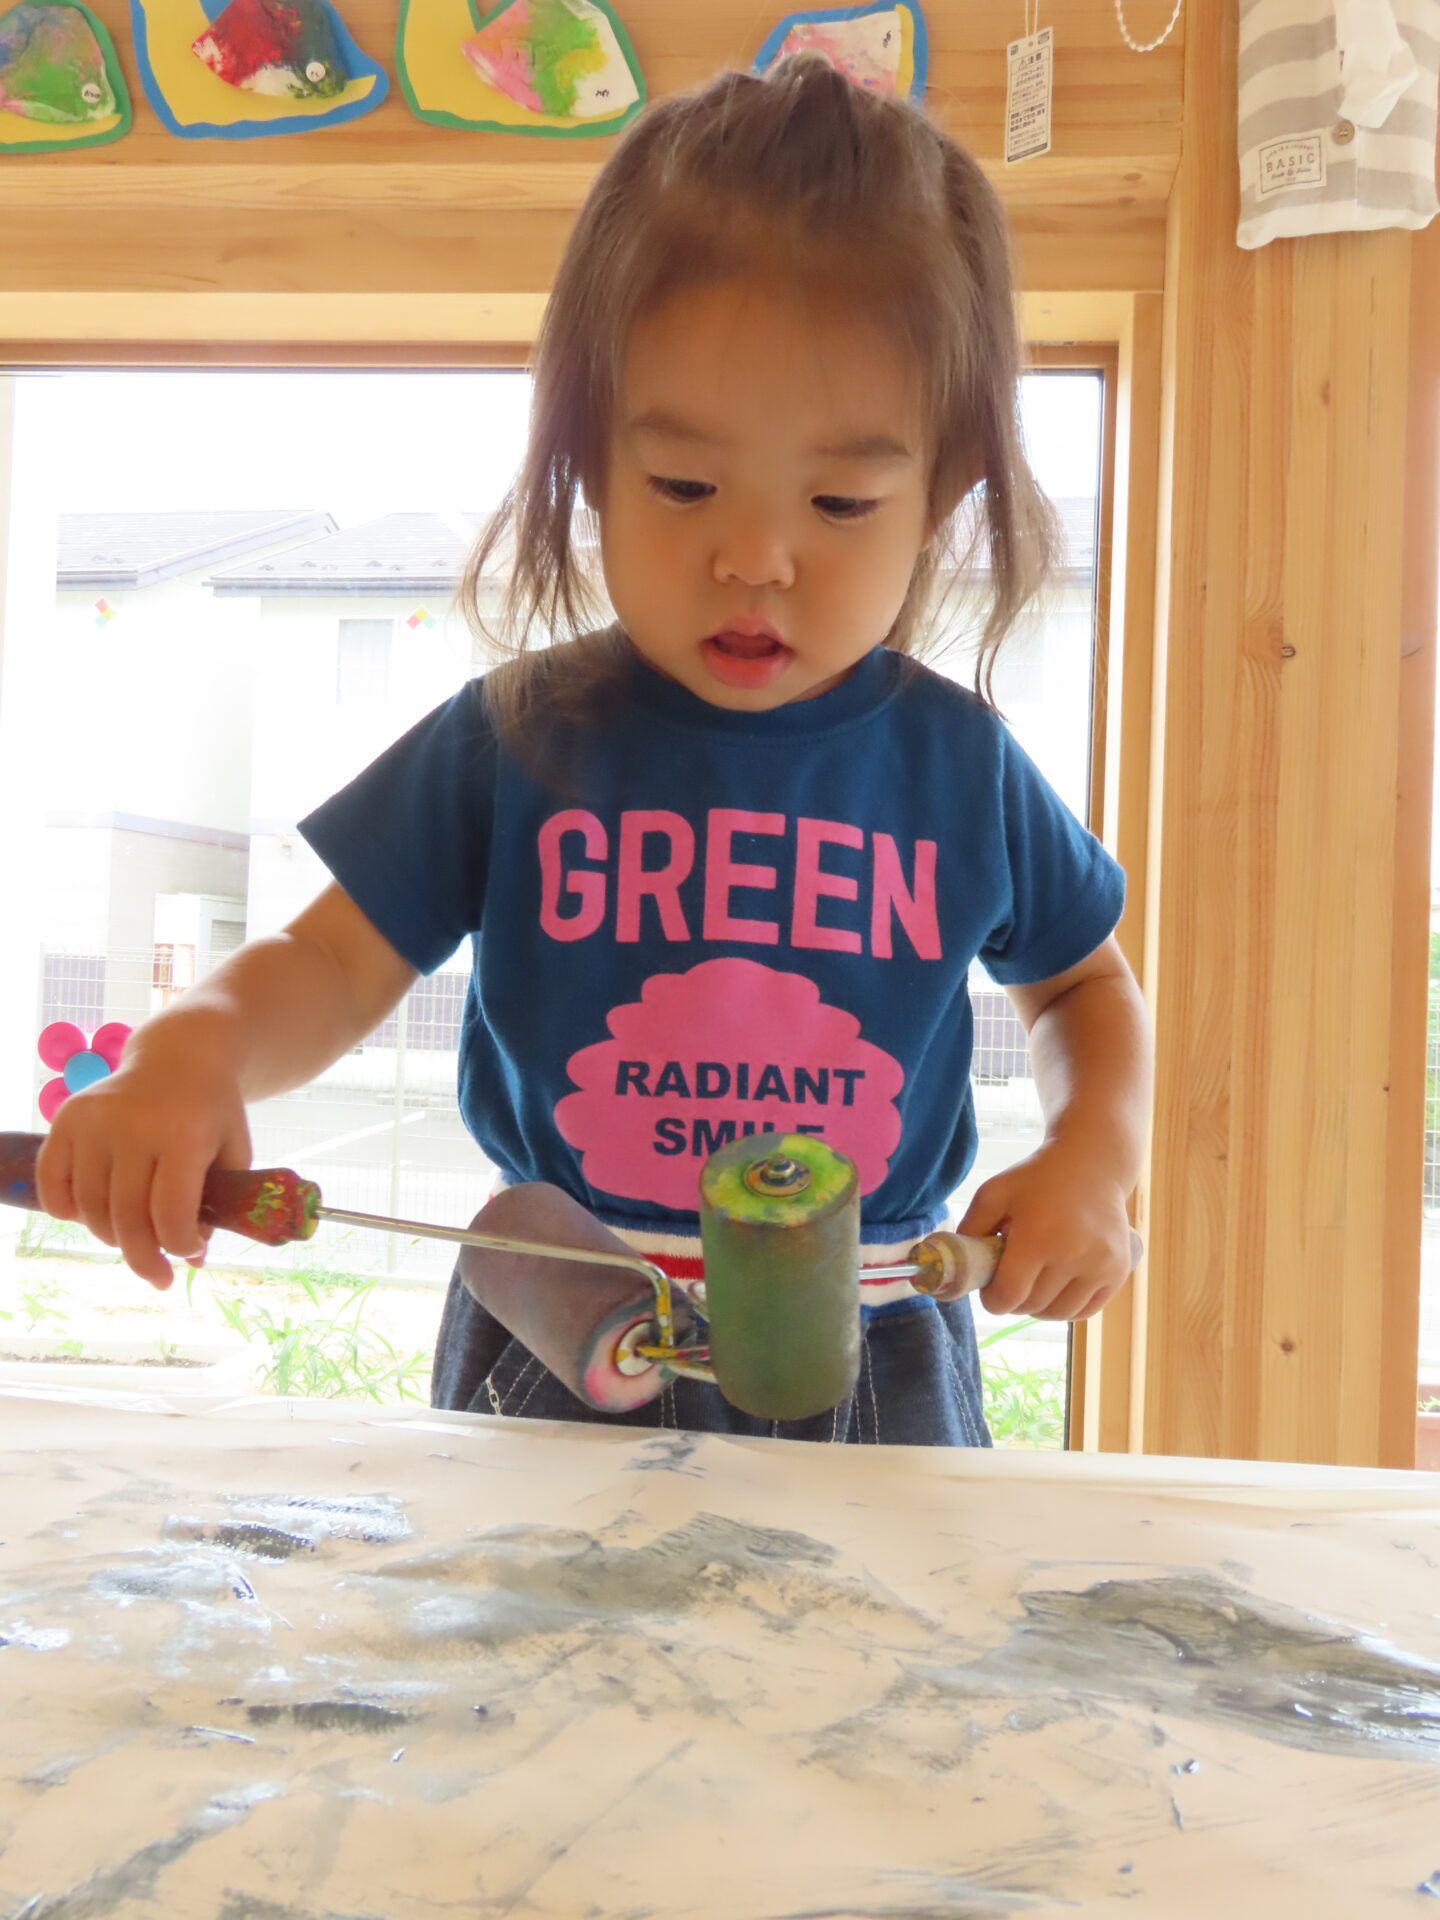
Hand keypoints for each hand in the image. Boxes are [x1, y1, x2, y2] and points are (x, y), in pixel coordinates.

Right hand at [35, 1046, 250, 1290]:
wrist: (181, 1056)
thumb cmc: (212, 1111)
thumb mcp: (233, 1150)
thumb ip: (219, 1203)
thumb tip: (192, 1258)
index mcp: (182, 1133)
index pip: (170, 1212)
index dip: (179, 1245)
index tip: (190, 1253)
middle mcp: (132, 1126)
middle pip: (127, 1217)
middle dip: (145, 1258)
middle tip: (159, 1276)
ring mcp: (94, 1122)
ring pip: (90, 1208)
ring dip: (111, 1237)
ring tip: (134, 1240)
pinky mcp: (66, 1119)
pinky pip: (53, 1182)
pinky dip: (66, 1211)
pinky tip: (89, 1220)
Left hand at [957, 1140, 1133, 1320]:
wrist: (1091, 1164)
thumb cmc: (1036, 1180)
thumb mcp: (993, 1194)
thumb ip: (969, 1232)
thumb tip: (955, 1270)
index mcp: (1038, 1238)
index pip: (1008, 1297)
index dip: (992, 1298)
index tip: (991, 1285)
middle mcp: (1073, 1256)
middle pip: (1031, 1306)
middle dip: (1015, 1297)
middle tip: (1013, 1274)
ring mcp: (1101, 1267)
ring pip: (1057, 1314)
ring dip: (1039, 1306)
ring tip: (1035, 1279)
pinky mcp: (1117, 1272)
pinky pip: (1084, 1312)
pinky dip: (1065, 1307)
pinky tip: (1057, 1285)